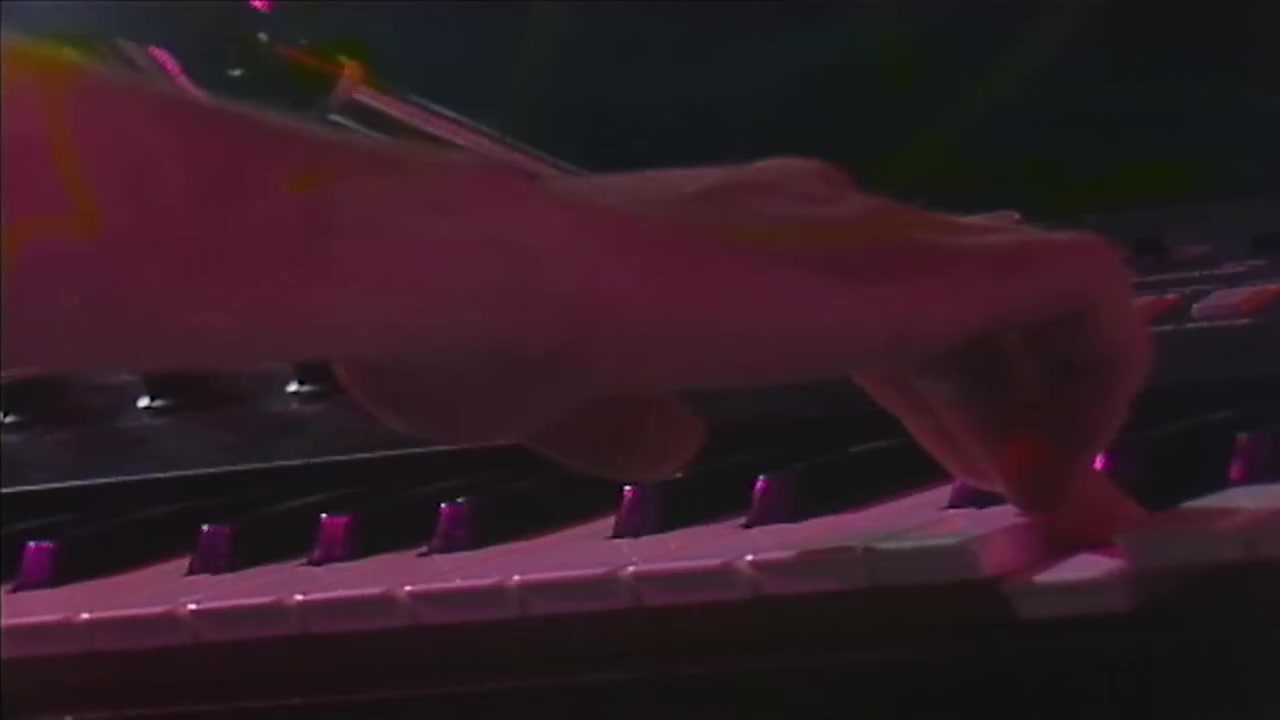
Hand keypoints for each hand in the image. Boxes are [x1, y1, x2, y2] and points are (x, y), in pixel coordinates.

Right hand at [337, 158, 1149, 545]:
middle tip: (1047, 500)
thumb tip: (680, 438)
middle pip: (973, 309)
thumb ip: (630, 415)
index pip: (898, 315)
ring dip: (1068, 397)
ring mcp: (867, 239)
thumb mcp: (567, 397)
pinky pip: (1072, 289)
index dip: (953, 396)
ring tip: (1056, 497)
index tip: (980, 474)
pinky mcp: (906, 275)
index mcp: (752, 251)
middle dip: (1026, 405)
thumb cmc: (485, 340)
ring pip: (1033, 291)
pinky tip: (1064, 458)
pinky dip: (1097, 367)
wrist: (475, 283)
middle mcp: (825, 223)